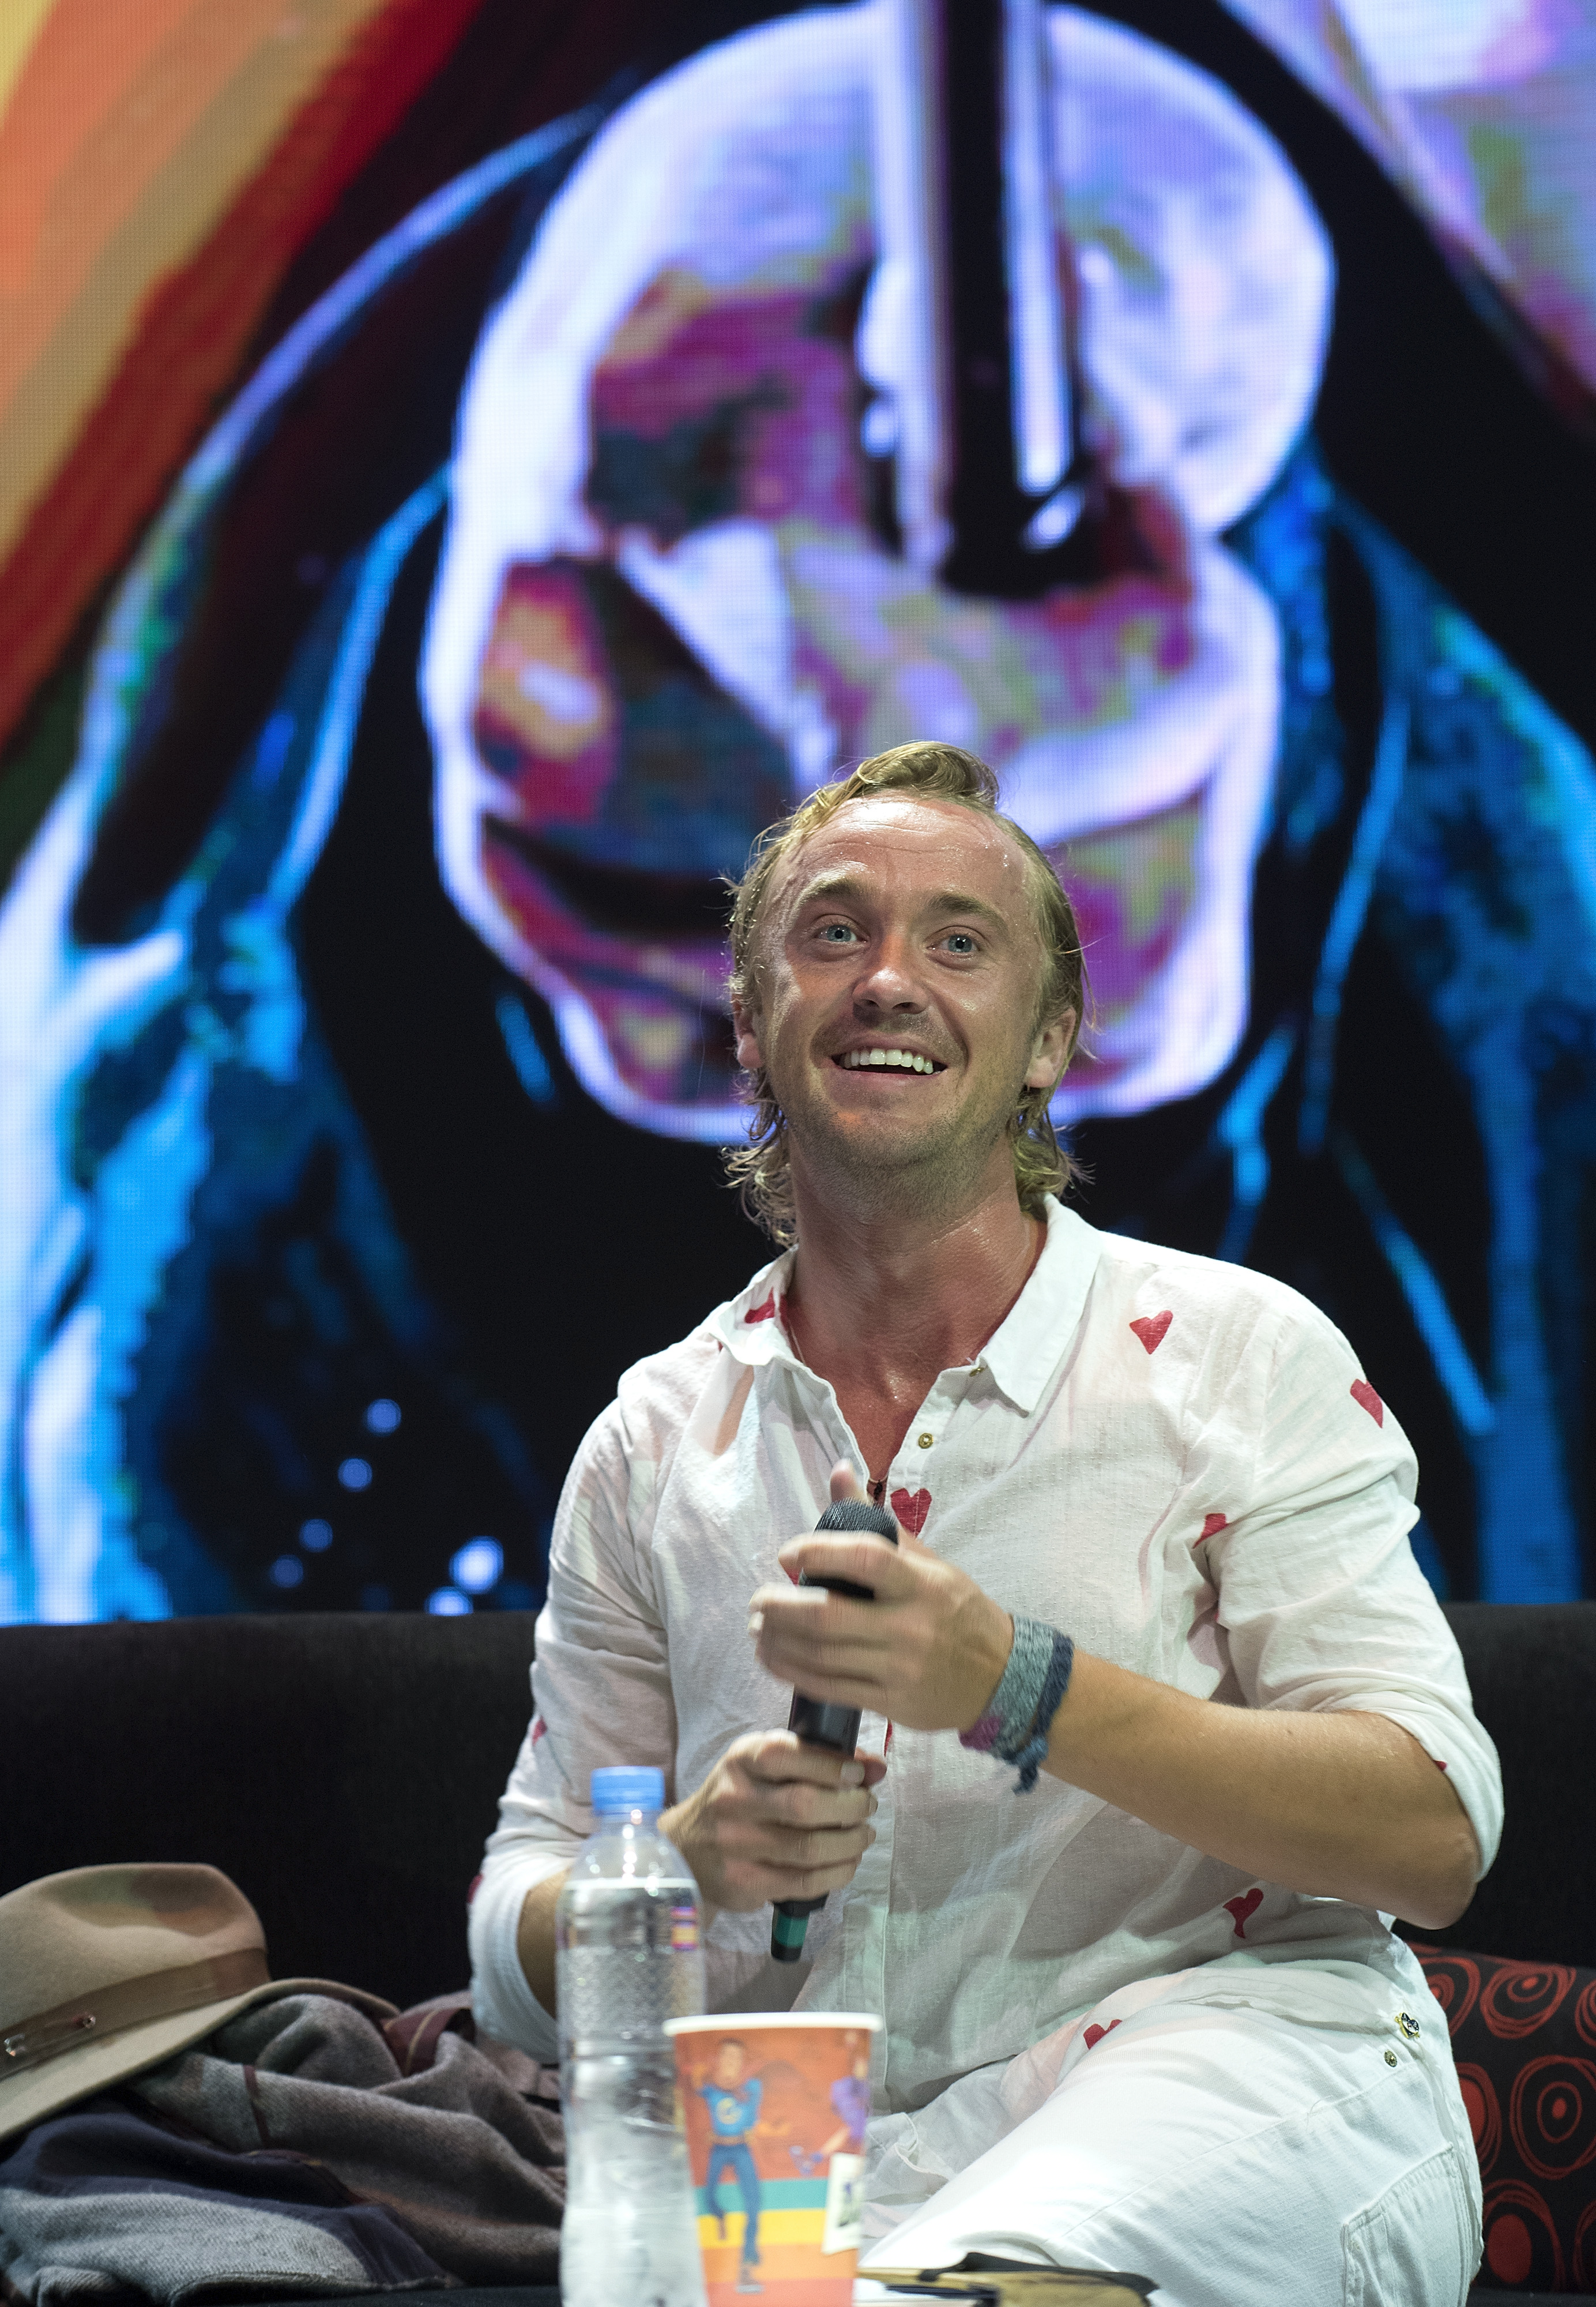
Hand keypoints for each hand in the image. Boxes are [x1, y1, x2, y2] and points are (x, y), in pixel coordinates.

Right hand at [660, 1729, 885, 1914]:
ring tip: (863, 1835)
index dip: (833, 1765)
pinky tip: (848, 1861)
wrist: (686, 1849)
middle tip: (867, 1806)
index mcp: (741, 1760)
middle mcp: (733, 1799)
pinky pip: (805, 1881)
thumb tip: (876, 1767)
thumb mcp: (765, 1766)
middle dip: (851, 1807)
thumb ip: (818, 1759)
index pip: (788, 1754)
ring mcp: (737, 1845)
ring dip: (851, 1842)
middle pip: (805, 1805)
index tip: (860, 1774)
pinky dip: (838, 1871)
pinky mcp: (744, 1882)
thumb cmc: (739, 1798)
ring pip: (810, 1847)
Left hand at [748, 1464, 1013, 1732]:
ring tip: (758, 1627)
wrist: (1000, 1676)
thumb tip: (839, 1471)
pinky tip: (773, 1656)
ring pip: (820, 1656)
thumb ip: (877, 1522)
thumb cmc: (956, 1609)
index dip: (816, 1550)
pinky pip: (828, 1688)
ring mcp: (898, 1669)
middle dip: (778, 1607)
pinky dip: (791, 1671)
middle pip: (827, 1615)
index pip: (864, 1558)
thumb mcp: (928, 1561)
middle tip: (757, 1600)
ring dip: (776, 1641)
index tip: (786, 1553)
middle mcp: (909, 1626)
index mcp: (920, 1583)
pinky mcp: (890, 1703)